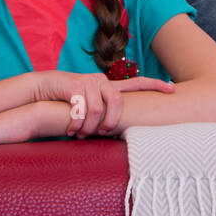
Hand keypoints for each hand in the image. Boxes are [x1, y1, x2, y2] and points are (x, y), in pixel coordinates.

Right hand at [31, 71, 174, 137]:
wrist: (43, 87)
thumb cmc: (69, 101)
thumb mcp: (90, 106)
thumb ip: (104, 114)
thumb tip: (118, 132)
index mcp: (109, 86)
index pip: (137, 83)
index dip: (155, 85)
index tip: (172, 88)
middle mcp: (102, 81)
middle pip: (118, 101)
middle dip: (113, 121)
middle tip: (104, 133)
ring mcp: (88, 82)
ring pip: (97, 109)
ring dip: (89, 127)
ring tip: (81, 135)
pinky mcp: (74, 86)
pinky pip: (80, 110)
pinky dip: (76, 124)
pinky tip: (71, 130)